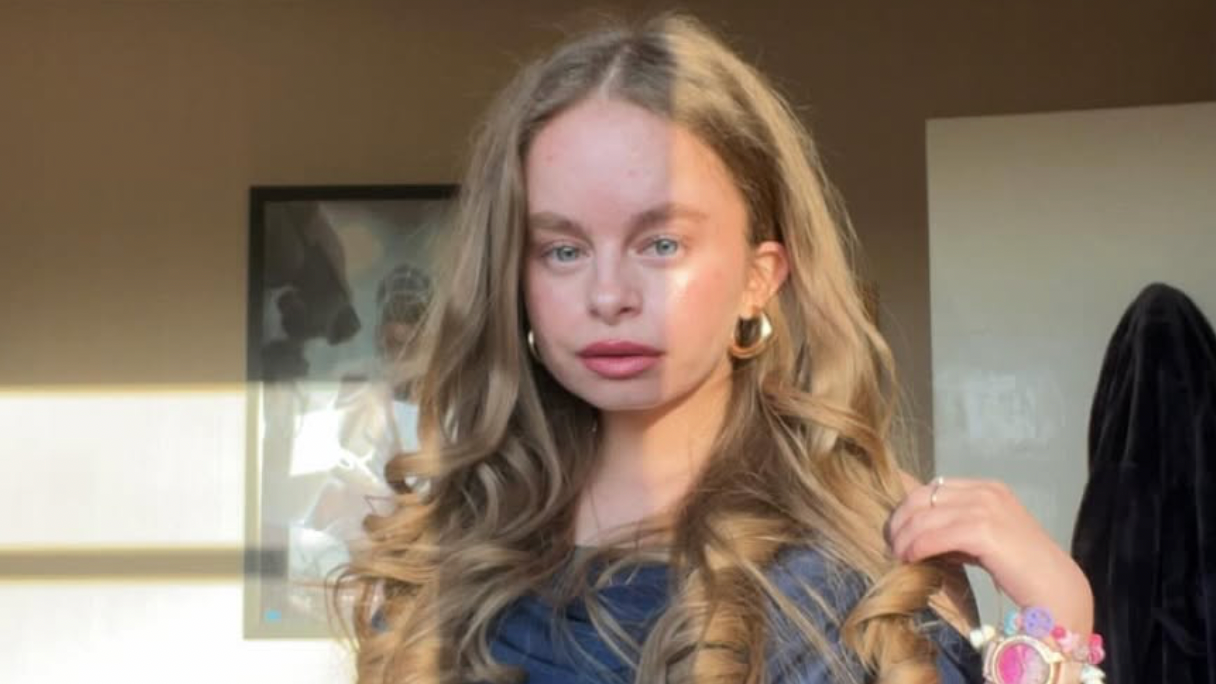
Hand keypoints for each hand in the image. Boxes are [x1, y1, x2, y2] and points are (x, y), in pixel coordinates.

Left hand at [886, 476, 1094, 635]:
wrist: (1056, 589)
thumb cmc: (1019, 568)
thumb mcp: (983, 537)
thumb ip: (954, 527)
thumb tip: (915, 532)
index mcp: (986, 487)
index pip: (931, 488)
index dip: (907, 508)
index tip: (896, 531)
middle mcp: (986, 491)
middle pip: (922, 497)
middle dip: (900, 521)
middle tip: (892, 545)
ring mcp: (986, 508)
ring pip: (924, 517)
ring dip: (904, 538)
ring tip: (898, 556)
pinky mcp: (984, 530)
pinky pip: (935, 535)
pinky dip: (917, 547)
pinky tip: (910, 559)